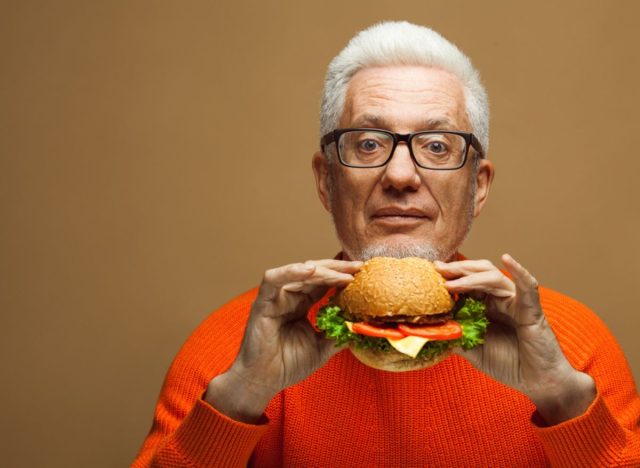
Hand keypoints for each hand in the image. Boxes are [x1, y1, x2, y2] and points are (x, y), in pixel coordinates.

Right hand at [205, 259, 361, 422]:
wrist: (263, 382)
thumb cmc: (287, 365)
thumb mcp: (322, 348)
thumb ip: (337, 333)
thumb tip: (361, 326)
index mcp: (301, 304)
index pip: (323, 283)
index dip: (342, 276)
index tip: (363, 273)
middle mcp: (288, 297)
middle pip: (314, 273)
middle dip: (337, 268)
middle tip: (358, 267)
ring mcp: (275, 298)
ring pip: (298, 272)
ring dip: (322, 270)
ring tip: (343, 273)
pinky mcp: (262, 302)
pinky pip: (273, 280)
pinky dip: (291, 271)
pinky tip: (310, 270)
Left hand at [435, 254, 595, 424]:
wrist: (538, 383)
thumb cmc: (509, 365)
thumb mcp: (473, 351)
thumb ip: (455, 339)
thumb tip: (428, 332)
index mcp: (485, 306)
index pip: (465, 283)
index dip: (448, 277)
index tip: (429, 273)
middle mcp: (499, 299)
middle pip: (478, 273)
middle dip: (457, 270)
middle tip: (439, 269)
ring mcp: (516, 302)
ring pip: (494, 278)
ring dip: (472, 278)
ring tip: (453, 282)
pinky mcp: (532, 310)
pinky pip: (527, 287)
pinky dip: (519, 271)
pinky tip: (507, 259)